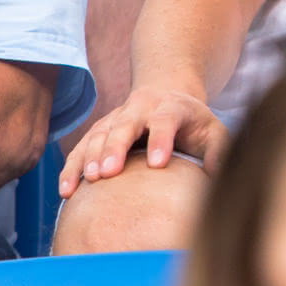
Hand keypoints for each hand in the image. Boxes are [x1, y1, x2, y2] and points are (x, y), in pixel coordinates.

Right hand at [58, 87, 229, 196]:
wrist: (166, 94)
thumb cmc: (192, 122)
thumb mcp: (213, 129)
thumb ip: (219, 149)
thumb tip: (219, 174)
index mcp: (171, 108)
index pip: (165, 121)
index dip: (161, 140)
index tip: (158, 164)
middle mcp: (139, 110)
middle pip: (124, 125)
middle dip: (115, 147)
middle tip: (108, 172)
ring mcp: (115, 119)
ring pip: (98, 135)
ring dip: (90, 158)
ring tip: (88, 182)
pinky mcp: (98, 132)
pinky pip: (80, 148)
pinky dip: (72, 168)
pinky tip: (66, 191)